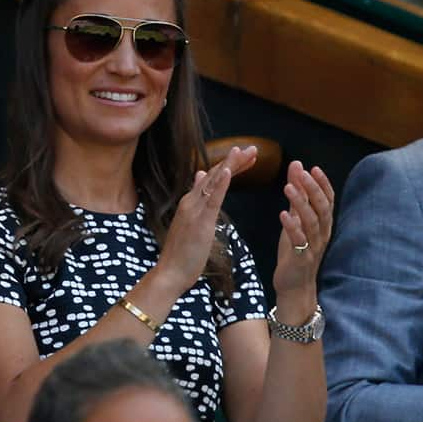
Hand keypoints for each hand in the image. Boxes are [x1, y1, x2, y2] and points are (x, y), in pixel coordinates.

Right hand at [153, 146, 257, 292]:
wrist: (170, 273)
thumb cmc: (182, 253)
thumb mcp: (191, 222)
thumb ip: (197, 200)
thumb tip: (200, 176)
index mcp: (190, 202)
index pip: (213, 178)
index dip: (230, 166)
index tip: (247, 157)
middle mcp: (190, 201)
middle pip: (215, 174)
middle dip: (235, 160)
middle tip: (253, 148)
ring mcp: (194, 210)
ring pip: (214, 182)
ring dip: (230, 164)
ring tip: (245, 151)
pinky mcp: (200, 221)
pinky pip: (212, 198)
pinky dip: (220, 183)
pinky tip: (229, 170)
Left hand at [271, 162, 334, 313]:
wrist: (294, 285)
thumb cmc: (296, 250)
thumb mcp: (296, 218)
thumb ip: (298, 194)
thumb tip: (297, 165)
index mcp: (323, 223)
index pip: (328, 200)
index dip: (323, 184)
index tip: (313, 168)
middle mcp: (322, 233)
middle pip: (322, 208)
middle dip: (313, 189)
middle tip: (302, 173)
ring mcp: (314, 246)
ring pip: (311, 222)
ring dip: (301, 203)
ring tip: (288, 188)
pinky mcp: (302, 258)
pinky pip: (299, 241)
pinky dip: (292, 226)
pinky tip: (283, 214)